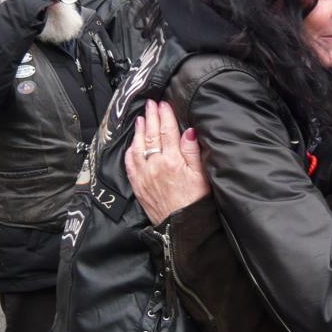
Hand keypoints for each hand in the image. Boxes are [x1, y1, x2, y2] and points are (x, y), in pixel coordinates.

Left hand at [125, 100, 210, 224]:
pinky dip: (130, 151)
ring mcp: (144, 175)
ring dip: (138, 131)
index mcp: (172, 161)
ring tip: (140, 118)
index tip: (163, 104)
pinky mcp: (138, 186)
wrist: (183, 227)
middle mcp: (155, 165)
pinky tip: (132, 144)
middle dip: (150, 117)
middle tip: (150, 103)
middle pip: (151, 135)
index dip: (165, 115)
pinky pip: (130, 164)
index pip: (167, 131)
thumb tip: (188, 130)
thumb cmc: (196, 202)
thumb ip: (192, 151)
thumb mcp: (201, 175)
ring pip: (138, 147)